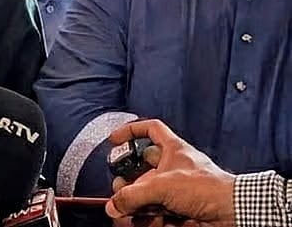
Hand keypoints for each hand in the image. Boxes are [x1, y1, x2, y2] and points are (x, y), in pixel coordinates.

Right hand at [106, 119, 235, 226]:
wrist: (233, 214)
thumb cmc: (209, 189)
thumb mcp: (162, 186)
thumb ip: (133, 195)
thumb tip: (114, 204)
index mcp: (172, 150)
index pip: (150, 130)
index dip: (131, 131)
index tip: (114, 139)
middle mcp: (173, 168)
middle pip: (141, 170)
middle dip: (127, 182)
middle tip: (120, 191)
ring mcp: (175, 190)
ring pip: (146, 195)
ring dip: (136, 205)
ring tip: (130, 212)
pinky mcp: (178, 210)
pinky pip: (155, 213)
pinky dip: (148, 219)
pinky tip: (145, 222)